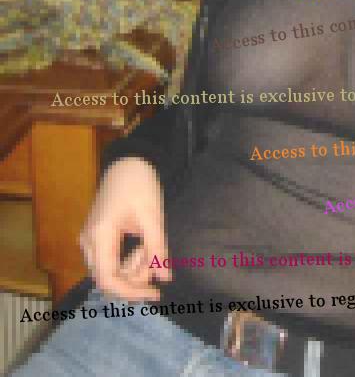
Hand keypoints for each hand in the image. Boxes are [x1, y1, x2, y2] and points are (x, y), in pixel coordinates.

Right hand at [80, 157, 170, 301]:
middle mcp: (88, 241)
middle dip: (135, 277)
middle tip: (156, 260)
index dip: (131, 292)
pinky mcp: (96, 237)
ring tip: (149, 247)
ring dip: (133, 267)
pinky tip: (141, 245)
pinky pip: (110, 260)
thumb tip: (165, 279)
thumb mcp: (152, 216)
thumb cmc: (140, 184)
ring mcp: (89, 240)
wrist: (128, 162)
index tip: (155, 294)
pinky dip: (127, 260)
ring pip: (110, 270)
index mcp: (100, 235)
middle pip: (108, 278)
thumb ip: (157, 248)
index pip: (108, 279)